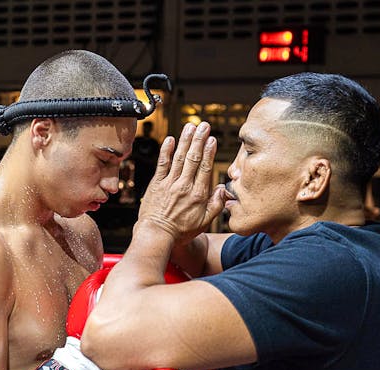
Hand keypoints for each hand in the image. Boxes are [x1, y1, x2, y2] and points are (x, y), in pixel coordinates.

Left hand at [137, 122, 224, 244]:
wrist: (156, 235)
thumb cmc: (181, 231)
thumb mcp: (204, 222)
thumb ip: (216, 205)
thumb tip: (223, 189)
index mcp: (198, 194)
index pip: (205, 168)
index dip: (209, 152)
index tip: (212, 139)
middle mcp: (184, 186)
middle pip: (193, 158)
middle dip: (199, 140)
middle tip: (203, 125)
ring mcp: (169, 183)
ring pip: (179, 158)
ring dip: (185, 141)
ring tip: (190, 127)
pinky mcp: (156, 184)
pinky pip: (162, 164)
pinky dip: (166, 151)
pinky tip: (171, 139)